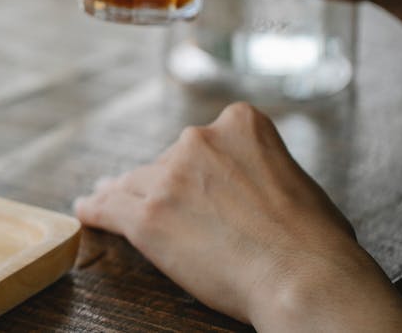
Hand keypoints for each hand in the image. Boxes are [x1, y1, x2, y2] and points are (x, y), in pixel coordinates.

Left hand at [73, 103, 401, 331]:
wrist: (303, 277)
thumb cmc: (316, 243)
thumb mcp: (296, 177)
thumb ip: (263, 168)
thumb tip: (260, 183)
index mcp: (240, 124)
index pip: (206, 139)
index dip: (199, 166)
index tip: (198, 182)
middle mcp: (199, 140)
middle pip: (168, 160)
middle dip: (167, 184)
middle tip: (170, 209)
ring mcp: (169, 176)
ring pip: (135, 183)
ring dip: (123, 193)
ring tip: (106, 197)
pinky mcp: (145, 214)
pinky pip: (108, 207)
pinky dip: (95, 210)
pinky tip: (86, 210)